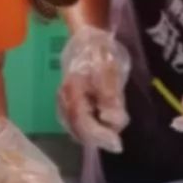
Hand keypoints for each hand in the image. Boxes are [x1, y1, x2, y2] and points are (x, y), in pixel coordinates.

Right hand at [57, 26, 129, 152]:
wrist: (87, 37)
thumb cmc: (100, 53)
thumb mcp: (109, 73)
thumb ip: (110, 98)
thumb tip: (113, 123)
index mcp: (74, 93)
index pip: (85, 124)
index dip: (101, 137)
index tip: (117, 144)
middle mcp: (65, 99)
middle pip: (78, 128)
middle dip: (97, 138)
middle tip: (115, 143)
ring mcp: (64, 99)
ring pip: (76, 125)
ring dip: (92, 133)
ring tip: (109, 136)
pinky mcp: (68, 98)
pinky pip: (76, 118)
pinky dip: (88, 126)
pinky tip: (99, 125)